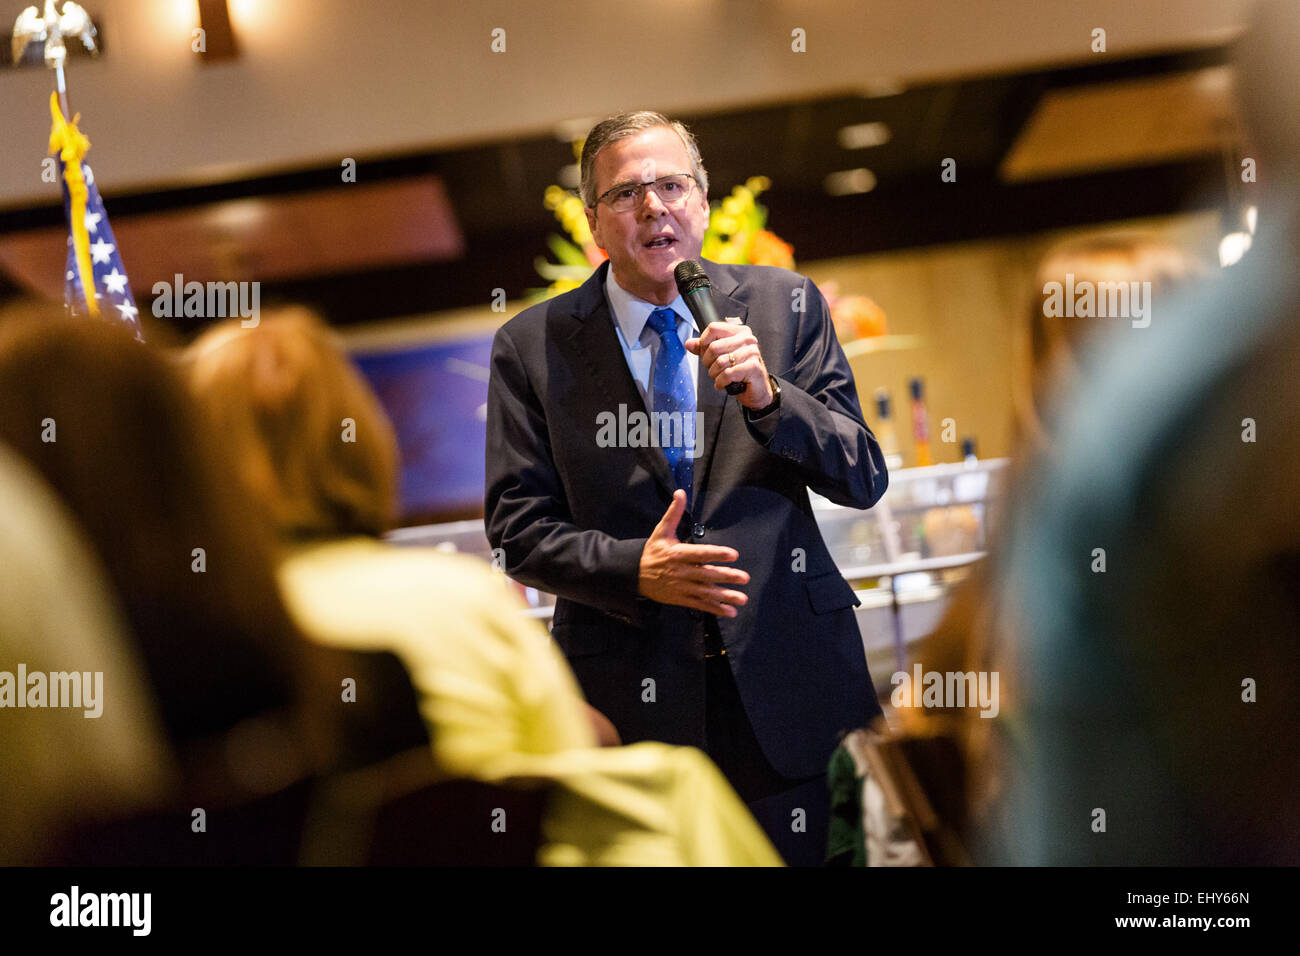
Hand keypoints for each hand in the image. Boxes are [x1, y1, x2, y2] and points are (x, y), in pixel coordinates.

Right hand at [638, 490, 748, 616]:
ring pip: (706, 593)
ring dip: (725, 596)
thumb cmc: (652, 551)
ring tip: (742, 599)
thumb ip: (674, 512)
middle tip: (744, 577)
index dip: (717, 554)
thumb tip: (681, 492)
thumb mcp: (661, 530)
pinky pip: (700, 605)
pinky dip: (715, 609)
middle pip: (706, 574)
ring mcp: (681, 587)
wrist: (634, 574)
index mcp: (678, 553)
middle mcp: (681, 571)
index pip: (700, 554)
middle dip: (726, 576)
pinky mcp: (681, 598)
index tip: (733, 554)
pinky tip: (729, 611)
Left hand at [686, 321, 772, 409]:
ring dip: (715, 374)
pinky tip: (723, 383)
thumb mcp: (719, 357)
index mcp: (739, 331)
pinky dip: (721, 382)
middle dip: (708, 362)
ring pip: (720, 362)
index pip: (713, 328)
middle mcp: (747, 339)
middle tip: (714, 369)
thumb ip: (704, 349)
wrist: (756, 389)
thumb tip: (689, 343)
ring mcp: (752, 352)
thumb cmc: (739, 371)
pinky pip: (728, 373)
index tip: (706, 353)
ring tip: (720, 377)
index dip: (703, 342)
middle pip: (714, 347)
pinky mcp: (753, 366)